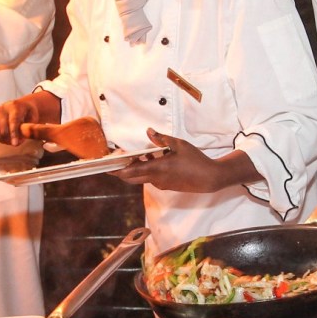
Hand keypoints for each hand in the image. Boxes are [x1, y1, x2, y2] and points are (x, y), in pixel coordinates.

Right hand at [0, 93, 58, 143]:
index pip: (13, 121)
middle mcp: (3, 108)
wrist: (21, 105)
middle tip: (18, 143)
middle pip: (3, 129)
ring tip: (13, 140)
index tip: (15, 144)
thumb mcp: (34, 118)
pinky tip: (7, 137)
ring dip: (5, 140)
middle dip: (10, 140)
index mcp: (15, 106)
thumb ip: (28, 129)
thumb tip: (19, 140)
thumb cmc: (29, 113)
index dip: (14, 133)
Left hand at [114, 131, 258, 193]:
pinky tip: (153, 158)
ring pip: (141, 177)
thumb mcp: (179, 144)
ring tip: (140, 154)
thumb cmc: (195, 160)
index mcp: (157, 168)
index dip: (116, 170)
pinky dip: (147, 169)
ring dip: (137, 168)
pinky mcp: (166, 185)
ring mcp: (161, 184)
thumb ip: (162, 139)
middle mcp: (156, 179)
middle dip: (122, 170)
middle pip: (131, 178)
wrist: (209, 178)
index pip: (129, 172)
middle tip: (116, 160)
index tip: (107, 166)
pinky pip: (151, 178)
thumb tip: (149, 131)